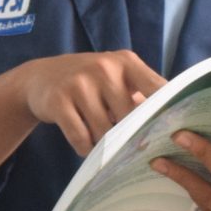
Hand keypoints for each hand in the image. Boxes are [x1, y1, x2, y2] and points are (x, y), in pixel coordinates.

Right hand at [15, 51, 166, 156]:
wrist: (40, 77)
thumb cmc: (89, 82)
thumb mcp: (116, 78)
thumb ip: (142, 95)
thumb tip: (170, 126)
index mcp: (126, 62)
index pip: (157, 89)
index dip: (166, 113)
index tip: (170, 134)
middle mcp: (104, 68)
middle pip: (130, 118)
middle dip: (129, 137)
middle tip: (127, 146)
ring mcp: (79, 83)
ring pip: (104, 131)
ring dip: (105, 145)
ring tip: (102, 144)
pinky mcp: (58, 101)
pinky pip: (81, 138)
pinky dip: (85, 148)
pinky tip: (86, 146)